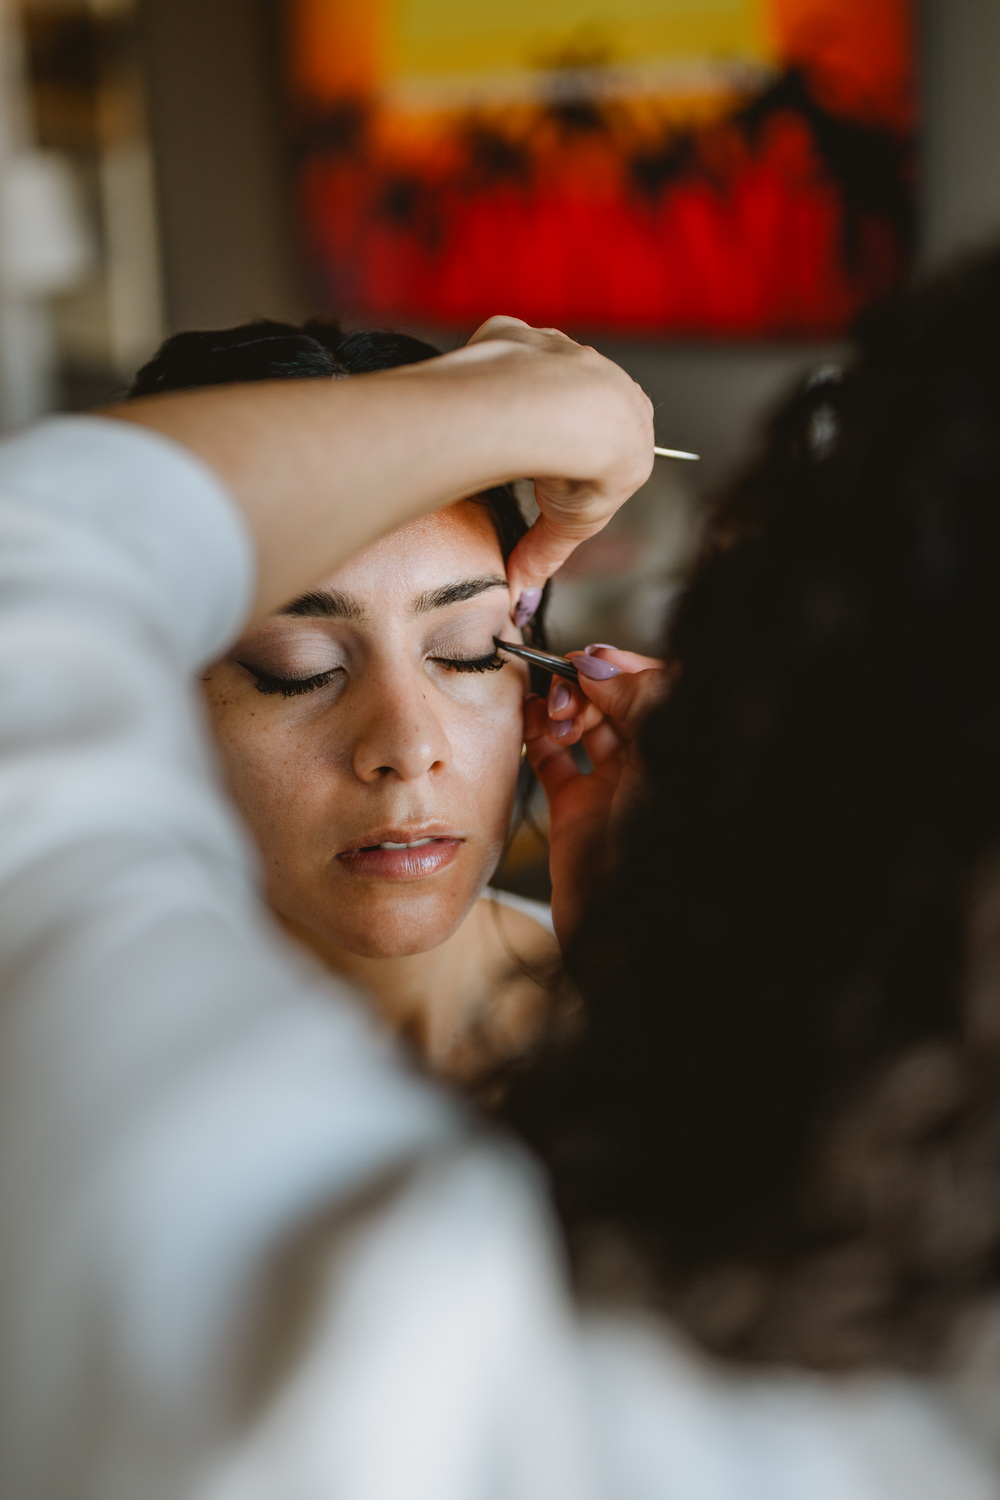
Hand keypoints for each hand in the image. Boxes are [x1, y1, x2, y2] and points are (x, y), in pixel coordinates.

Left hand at [465, 317, 654, 624]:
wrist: (565, 413)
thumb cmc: (585, 466)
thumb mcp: (574, 525)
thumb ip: (545, 554)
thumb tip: (520, 595)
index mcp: (634, 419)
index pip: (614, 435)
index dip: (586, 456)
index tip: (562, 473)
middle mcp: (605, 376)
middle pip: (578, 398)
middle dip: (555, 422)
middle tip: (528, 452)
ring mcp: (563, 348)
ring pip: (540, 370)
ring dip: (522, 393)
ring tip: (498, 426)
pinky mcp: (522, 334)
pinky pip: (501, 348)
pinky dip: (489, 371)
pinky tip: (479, 395)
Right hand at [524, 645, 671, 944]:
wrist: (633, 936)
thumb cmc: (667, 851)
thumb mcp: (666, 759)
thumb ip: (638, 701)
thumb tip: (598, 664)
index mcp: (687, 751)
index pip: (657, 687)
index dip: (623, 667)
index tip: (592, 659)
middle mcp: (654, 768)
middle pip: (617, 701)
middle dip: (588, 685)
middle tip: (570, 691)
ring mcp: (614, 789)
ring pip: (584, 726)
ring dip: (563, 708)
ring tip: (556, 715)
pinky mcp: (575, 812)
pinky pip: (553, 761)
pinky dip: (539, 736)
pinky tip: (533, 724)